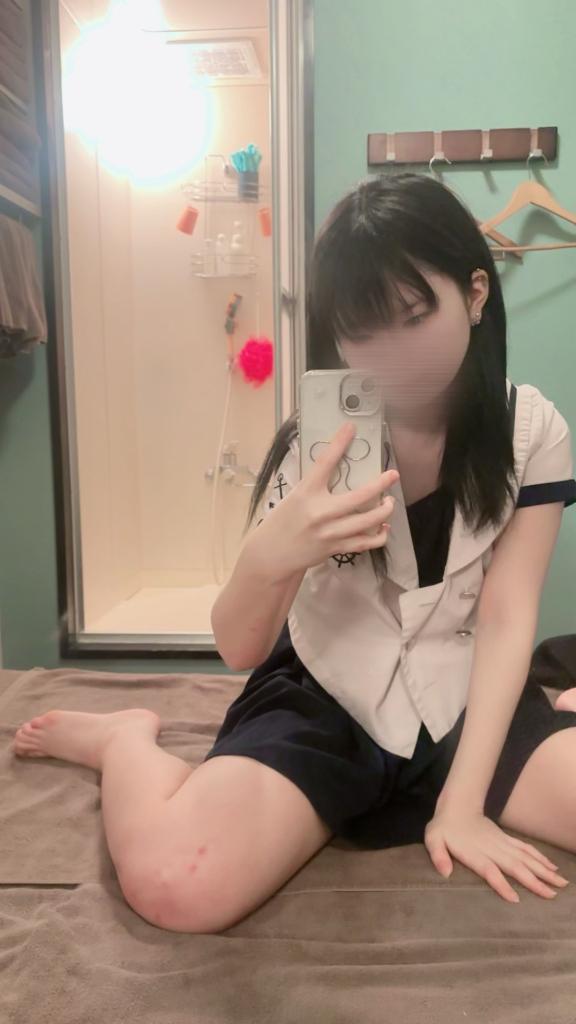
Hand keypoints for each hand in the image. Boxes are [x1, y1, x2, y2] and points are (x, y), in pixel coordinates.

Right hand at [247, 422, 398, 580]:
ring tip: (389, 502)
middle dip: (381, 484)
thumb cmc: (283, 520)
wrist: (271, 553)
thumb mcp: (294, 496)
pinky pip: (365, 543)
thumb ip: (315, 485)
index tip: (351, 428)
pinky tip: (383, 527)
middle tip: (393, 475)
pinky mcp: (335, 548)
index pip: (325, 462)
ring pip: (368, 521)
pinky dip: (379, 536)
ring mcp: (330, 532)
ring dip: (384, 511)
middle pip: (360, 496)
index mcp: (306, 492)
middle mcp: (320, 512)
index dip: (339, 443)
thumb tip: (338, 468)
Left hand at [424, 807, 569, 902]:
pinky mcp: (506, 839)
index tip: (515, 899)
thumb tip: (445, 873)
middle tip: (552, 894)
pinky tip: (552, 867)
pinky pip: (525, 849)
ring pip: (525, 858)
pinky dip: (539, 857)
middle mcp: (492, 849)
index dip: (501, 884)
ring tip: (560, 882)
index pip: (490, 871)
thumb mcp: (433, 838)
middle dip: (534, 880)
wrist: (457, 806)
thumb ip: (438, 855)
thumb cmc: (444, 828)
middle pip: (515, 866)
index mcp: (475, 853)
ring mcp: (502, 843)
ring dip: (543, 870)